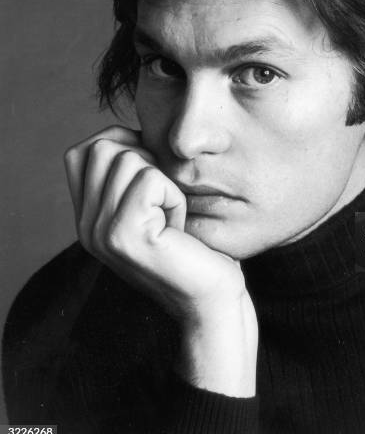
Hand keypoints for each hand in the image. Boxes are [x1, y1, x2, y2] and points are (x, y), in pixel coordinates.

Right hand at [64, 125, 257, 395]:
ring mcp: (99, 232)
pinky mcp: (124, 235)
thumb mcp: (155, 208)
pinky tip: (179, 227)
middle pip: (104, 147)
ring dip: (165, 182)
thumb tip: (133, 133)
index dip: (125, 147)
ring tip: (173, 218)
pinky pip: (150, 179)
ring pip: (127, 158)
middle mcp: (84, 226)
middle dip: (147, 162)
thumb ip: (130, 176)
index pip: (84, 151)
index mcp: (87, 218)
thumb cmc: (194, 249)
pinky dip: (174, 196)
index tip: (156, 178)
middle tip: (166, 202)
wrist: (211, 300)